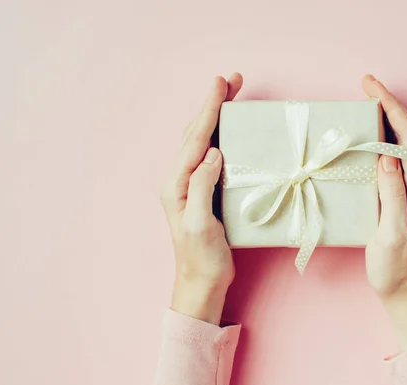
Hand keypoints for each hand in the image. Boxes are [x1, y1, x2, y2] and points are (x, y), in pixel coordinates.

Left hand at [159, 73, 242, 324]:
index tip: (220, 84)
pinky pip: (210, 155)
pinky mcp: (205, 191)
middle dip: (212, 105)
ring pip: (202, 141)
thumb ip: (202, 186)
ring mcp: (191, 185)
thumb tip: (213, 153)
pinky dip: (221, 135)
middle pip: (196, 133)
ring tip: (231, 96)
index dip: (208, 110)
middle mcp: (180, 180)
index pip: (194, 139)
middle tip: (230, 80)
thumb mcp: (200, 223)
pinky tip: (230, 130)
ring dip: (216, 117)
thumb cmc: (202, 257)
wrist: (202, 281)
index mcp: (176, 184)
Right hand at [363, 74, 406, 350]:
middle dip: (389, 106)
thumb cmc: (397, 268)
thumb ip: (392, 195)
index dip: (392, 109)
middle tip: (366, 86)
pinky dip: (381, 142)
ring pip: (401, 146)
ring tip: (366, 105)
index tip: (371, 88)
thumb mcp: (392, 234)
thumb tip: (386, 156)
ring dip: (386, 121)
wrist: (406, 292)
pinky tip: (367, 141)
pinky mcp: (401, 199)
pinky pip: (393, 161)